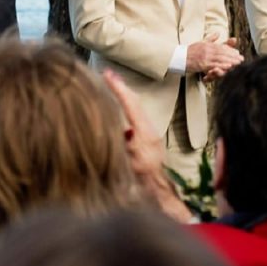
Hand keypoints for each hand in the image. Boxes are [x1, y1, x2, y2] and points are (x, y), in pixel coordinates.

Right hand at [101, 70, 190, 222]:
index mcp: (144, 134)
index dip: (118, 89)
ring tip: (111, 82)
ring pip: (136, 108)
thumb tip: (120, 129)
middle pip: (135, 102)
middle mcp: (148, 130)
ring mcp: (149, 133)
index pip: (130, 105)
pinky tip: (119, 102)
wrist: (158, 192)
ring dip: (123, 95)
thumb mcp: (130, 163)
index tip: (108, 75)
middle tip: (108, 73)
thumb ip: (124, 146)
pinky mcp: (147, 138)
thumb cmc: (142, 181)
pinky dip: (126, 105)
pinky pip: (135, 115)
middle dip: (121, 87)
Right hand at [186, 35, 242, 78]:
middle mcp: (208, 50)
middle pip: (223, 53)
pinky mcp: (202, 64)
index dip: (231, 50)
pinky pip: (214, 65)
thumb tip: (218, 33)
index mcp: (208, 45)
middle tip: (241, 59)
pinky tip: (228, 67)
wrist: (179, 57)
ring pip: (220, 59)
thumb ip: (211, 38)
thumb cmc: (190, 51)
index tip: (238, 53)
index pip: (222, 47)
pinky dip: (222, 66)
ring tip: (238, 63)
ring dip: (230, 61)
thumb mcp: (201, 42)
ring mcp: (205, 57)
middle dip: (233, 56)